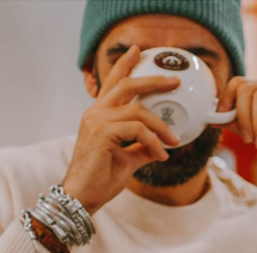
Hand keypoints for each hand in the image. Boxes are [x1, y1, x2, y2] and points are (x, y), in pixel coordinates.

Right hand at [63, 45, 181, 212]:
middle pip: (127, 86)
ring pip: (137, 110)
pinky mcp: (102, 134)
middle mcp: (95, 114)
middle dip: (152, 80)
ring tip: (173, 140)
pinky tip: (161, 155)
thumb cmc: (100, 179)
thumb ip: (143, 147)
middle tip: (174, 80)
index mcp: (99, 116)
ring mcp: (97, 122)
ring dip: (161, 125)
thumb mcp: (128, 159)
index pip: (113, 84)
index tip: (137, 52)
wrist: (82, 197)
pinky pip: (137, 130)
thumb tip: (162, 146)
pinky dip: (154, 141)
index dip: (124, 66)